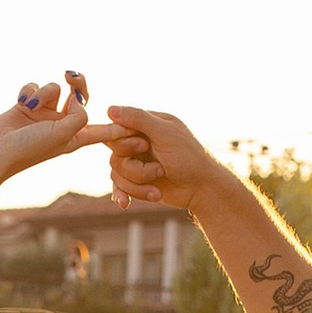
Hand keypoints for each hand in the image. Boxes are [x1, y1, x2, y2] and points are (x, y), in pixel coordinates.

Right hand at [0, 79, 121, 183]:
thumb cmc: (29, 149)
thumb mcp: (63, 134)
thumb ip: (79, 115)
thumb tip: (76, 98)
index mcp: (75, 137)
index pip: (104, 130)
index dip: (121, 129)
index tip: (139, 132)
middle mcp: (61, 125)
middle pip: (81, 97)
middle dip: (78, 84)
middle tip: (73, 76)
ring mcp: (44, 115)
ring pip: (55, 88)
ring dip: (45, 90)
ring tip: (33, 104)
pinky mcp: (27, 106)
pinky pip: (35, 86)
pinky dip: (29, 90)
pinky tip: (21, 101)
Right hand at [103, 104, 224, 208]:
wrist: (201, 189)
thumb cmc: (189, 158)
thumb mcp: (165, 133)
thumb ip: (138, 119)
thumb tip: (110, 108)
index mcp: (145, 125)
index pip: (116, 129)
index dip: (124, 141)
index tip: (143, 146)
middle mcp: (137, 143)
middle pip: (115, 155)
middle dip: (135, 167)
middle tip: (159, 169)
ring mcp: (136, 163)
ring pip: (117, 174)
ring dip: (138, 184)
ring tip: (158, 187)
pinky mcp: (135, 181)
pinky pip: (118, 187)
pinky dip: (123, 194)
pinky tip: (124, 203)